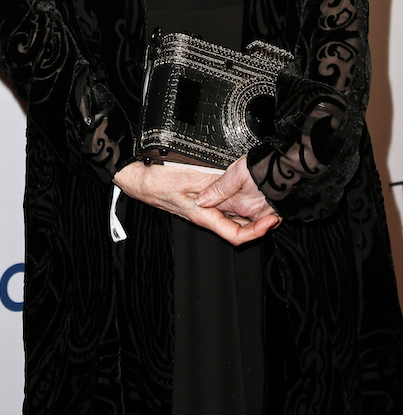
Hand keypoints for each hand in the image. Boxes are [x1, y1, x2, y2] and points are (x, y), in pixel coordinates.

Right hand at [114, 161, 278, 245]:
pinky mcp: (200, 200)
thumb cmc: (157, 182)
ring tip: (266, 201)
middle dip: (259, 221)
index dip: (258, 232)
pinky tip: (242, 191)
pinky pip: (222, 205)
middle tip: (276, 208)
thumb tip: (232, 191)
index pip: (236, 235)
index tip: (271, 222)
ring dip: (250, 211)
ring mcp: (203, 209)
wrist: (138, 179)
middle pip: (238, 226)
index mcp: (204, 216)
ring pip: (231, 216)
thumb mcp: (187, 179)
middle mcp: (206, 215)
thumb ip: (210, 185)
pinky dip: (236, 201)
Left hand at [195, 156, 279, 223]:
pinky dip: (258, 209)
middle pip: (235, 215)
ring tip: (244, 189)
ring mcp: (269, 213)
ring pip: (250, 215)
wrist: (292, 164)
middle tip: (230, 189)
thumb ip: (218, 189)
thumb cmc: (266, 165)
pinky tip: (255, 195)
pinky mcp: (279, 209)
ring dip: (243, 207)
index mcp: (242, 206)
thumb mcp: (236, 172)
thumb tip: (201, 201)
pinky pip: (265, 215)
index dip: (213, 204)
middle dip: (229, 205)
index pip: (220, 212)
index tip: (210, 197)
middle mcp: (255, 214)